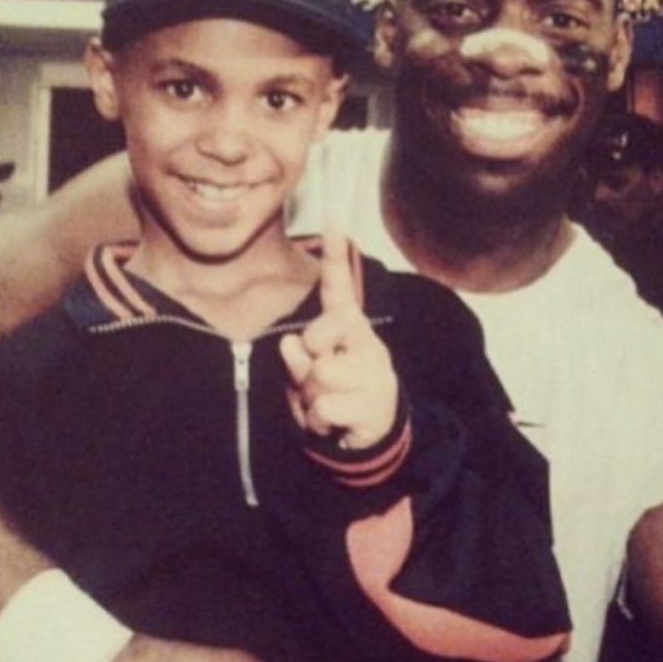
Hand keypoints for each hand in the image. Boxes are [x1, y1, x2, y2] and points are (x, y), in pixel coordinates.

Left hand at [280, 231, 397, 449]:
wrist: (372, 435)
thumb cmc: (338, 394)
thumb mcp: (312, 374)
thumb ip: (300, 356)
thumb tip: (289, 343)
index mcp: (352, 330)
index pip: (340, 292)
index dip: (334, 260)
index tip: (333, 226)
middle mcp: (367, 345)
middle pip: (317, 335)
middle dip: (307, 359)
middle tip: (320, 379)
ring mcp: (373, 374)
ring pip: (318, 375)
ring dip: (311, 396)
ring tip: (328, 403)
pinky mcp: (372, 405)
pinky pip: (323, 408)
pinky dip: (319, 421)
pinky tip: (335, 423)